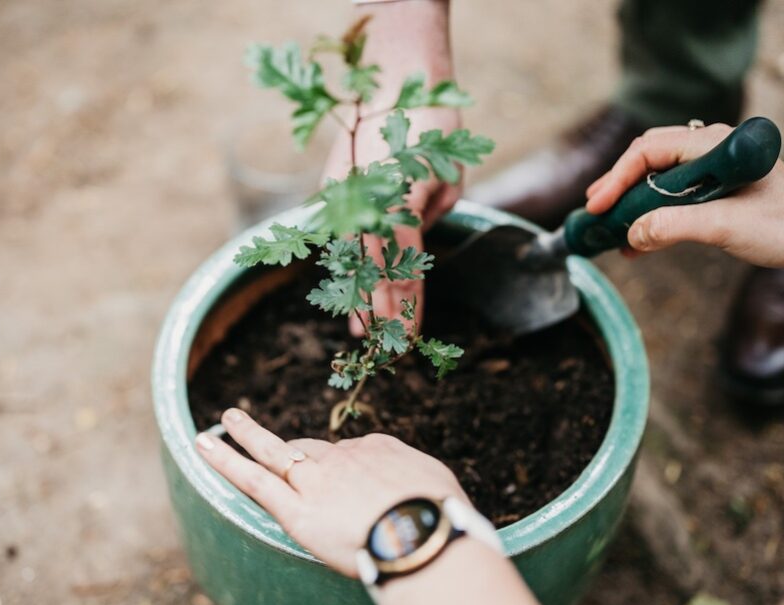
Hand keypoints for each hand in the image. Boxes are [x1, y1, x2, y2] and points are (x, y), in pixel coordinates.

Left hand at [195, 408, 468, 576]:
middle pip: (309, 450)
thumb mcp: (439, 487)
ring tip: (224, 420)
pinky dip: (225, 460)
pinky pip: (252, 480)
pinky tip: (203, 445)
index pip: (353, 454)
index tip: (348, 484)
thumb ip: (418, 483)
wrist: (423, 534)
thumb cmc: (441, 519)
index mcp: (379, 450)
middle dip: (291, 449)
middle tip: (269, 441)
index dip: (346, 468)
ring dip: (246, 435)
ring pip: (273, 453)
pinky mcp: (294, 509)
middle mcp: (343, 458)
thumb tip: (412, 487)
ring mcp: (315, 482)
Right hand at [322, 0, 459, 334]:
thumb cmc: (433, 126)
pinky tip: (345, 290)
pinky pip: (341, 239)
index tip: (409, 336)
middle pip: (370, 270)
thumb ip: (428, 218)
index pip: (400, 267)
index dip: (404, 304)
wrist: (396, 77)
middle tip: (385, 348)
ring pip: (351, 259)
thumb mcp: (447, 178)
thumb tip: (412, 248)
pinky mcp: (335, 191)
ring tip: (357, 332)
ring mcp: (345, 197)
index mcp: (396, 202)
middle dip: (379, 311)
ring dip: (355, 296)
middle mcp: (364, 203)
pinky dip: (345, 267)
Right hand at [584, 123, 783, 271]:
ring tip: (610, 225)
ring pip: (660, 178)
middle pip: (649, 158)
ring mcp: (716, 168)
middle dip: (618, 185)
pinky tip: (638, 240)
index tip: (596, 207)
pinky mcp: (720, 189)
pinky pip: (675, 196)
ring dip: (633, 203)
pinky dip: (653, 215)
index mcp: (713, 145)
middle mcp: (712, 149)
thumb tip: (629, 233)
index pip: (648, 151)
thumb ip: (671, 227)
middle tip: (594, 210)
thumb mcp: (723, 227)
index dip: (616, 178)